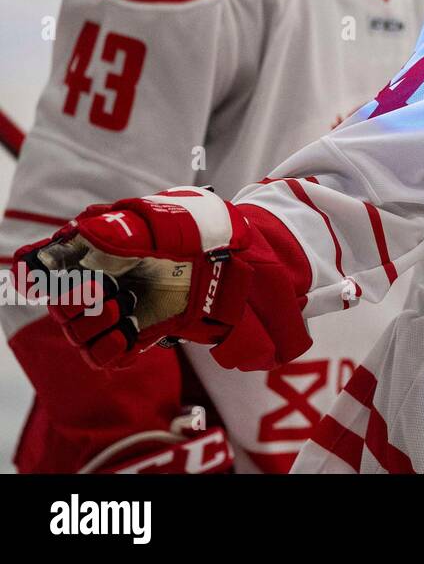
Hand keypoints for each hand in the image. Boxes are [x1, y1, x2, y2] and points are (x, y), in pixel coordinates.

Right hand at [12, 187, 252, 368]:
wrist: (222, 263)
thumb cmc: (187, 236)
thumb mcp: (147, 222)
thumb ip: (105, 229)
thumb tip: (64, 239)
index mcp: (93, 259)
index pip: (46, 278)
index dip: (45, 283)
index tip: (60, 281)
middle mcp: (99, 289)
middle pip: (60, 313)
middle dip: (74, 304)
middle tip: (104, 290)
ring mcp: (115, 315)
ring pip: (78, 337)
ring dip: (93, 325)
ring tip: (121, 306)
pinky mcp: (133, 337)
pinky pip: (103, 358)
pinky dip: (108, 349)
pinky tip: (125, 332)